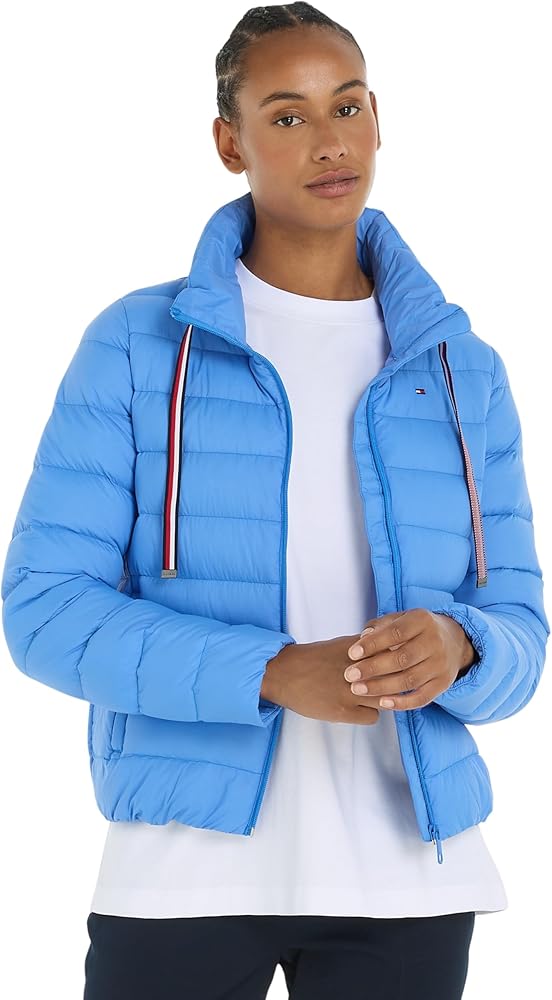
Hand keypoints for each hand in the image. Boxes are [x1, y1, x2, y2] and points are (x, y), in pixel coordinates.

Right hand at [264, 635, 383, 724]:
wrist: (283, 673)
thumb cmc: (310, 659)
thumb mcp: (338, 645)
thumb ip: (362, 649)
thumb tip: (385, 653)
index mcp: (355, 649)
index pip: (391, 653)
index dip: (395, 661)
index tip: (395, 665)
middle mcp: (355, 669)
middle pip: (392, 677)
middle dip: (393, 681)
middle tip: (389, 685)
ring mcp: (350, 691)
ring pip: (385, 698)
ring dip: (383, 699)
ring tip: (373, 698)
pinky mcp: (343, 710)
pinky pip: (373, 716)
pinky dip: (370, 713)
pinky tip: (360, 709)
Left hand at [344, 608, 477, 710]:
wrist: (454, 641)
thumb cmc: (416, 629)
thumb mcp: (401, 618)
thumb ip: (381, 625)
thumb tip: (363, 637)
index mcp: (422, 620)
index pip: (396, 633)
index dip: (373, 644)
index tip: (352, 653)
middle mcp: (435, 642)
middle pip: (402, 658)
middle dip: (373, 668)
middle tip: (349, 675)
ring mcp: (440, 664)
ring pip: (410, 679)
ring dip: (381, 687)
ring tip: (358, 689)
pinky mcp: (443, 684)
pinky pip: (422, 697)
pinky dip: (402, 702)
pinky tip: (383, 703)